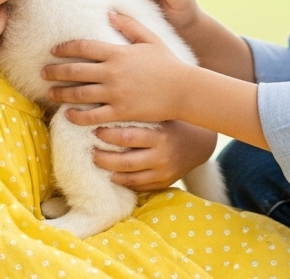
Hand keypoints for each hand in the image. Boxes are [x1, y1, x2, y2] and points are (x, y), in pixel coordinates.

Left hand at [44, 12, 188, 124]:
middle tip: (43, 72)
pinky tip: (68, 116)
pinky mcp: (121, 112)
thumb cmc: (168, 63)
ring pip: (80, 94)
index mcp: (118, 53)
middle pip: (75, 71)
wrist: (183, 89)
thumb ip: (129, 25)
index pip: (83, 48)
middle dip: (55, 72)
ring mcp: (115, 93)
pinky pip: (93, 116)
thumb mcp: (150, 39)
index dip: (65, 49)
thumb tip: (110, 13)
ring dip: (61, 94)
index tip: (53, 51)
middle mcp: (112, 72)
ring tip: (50, 93)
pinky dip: (77, 116)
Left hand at [91, 121, 216, 191]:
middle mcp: (162, 156)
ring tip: (97, 163)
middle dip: (103, 157)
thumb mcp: (160, 114)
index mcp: (160, 136)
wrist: (199, 143)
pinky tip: (112, 174)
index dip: (107, 136)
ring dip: (109, 172)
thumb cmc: (173, 123)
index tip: (94, 130)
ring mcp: (163, 173)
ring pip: (129, 178)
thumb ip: (137, 111)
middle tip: (90, 150)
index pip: (127, 138)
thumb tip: (105, 103)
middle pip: (125, 162)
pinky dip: (123, 181)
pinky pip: (139, 187)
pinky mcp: (164, 183)